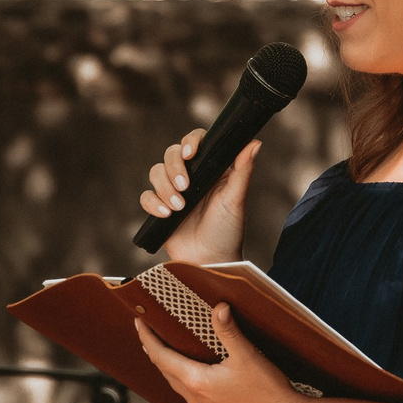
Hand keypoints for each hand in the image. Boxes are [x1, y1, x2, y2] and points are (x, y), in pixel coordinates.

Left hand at [134, 305, 298, 402]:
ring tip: (174, 356)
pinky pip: (197, 402)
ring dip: (174, 371)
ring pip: (181, 389)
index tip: (139, 322)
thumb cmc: (268, 390)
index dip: (147, 338)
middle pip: (167, 373)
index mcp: (197, 382)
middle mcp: (196, 401)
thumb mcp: (247, 355)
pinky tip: (203, 381)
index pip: (161, 357)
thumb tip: (218, 308)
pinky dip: (192, 387)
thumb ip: (229, 330)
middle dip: (157, 353)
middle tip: (152, 335)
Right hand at [139, 133, 259, 261]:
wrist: (210, 261)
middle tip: (185, 188)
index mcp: (211, 169)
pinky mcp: (160, 208)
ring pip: (156, 172)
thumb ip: (243, 171)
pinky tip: (166, 215)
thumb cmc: (228, 231)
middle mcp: (191, 176)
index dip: (190, 141)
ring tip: (178, 208)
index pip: (197, 142)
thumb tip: (255, 142)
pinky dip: (153, 203)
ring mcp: (173, 191)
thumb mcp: (236, 200)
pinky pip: (146, 196)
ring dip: (164, 187)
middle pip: (171, 154)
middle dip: (174, 168)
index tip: (190, 153)